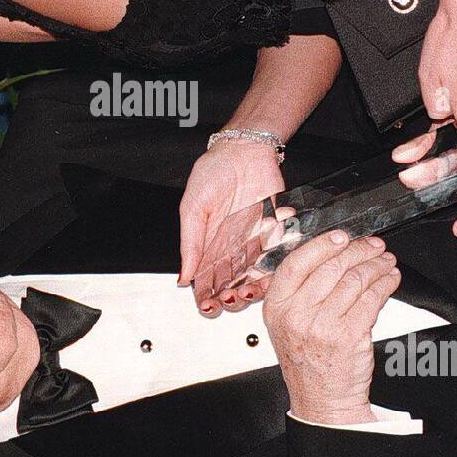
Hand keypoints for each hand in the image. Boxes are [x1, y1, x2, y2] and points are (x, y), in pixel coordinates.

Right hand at [179, 140, 284, 310]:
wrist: (245, 151)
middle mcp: (229, 247)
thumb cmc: (214, 173)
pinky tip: (266, 281)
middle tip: (227, 301)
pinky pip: (273, 260)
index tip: (207, 305)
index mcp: (207, 244)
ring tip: (245, 293)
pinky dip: (271, 273)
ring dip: (248, 290)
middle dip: (228, 298)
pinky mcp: (272, 234)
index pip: (204, 279)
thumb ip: (190, 243)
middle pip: (229, 284)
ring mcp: (252, 242)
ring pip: (251, 277)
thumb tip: (183, 275)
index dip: (205, 296)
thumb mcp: (193, 207)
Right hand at [262, 230, 399, 424]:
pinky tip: (389, 279)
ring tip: (385, 262)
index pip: (297, 263)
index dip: (322, 244)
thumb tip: (330, 256)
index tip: (341, 237)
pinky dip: (385, 284)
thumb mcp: (286, 324)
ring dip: (376, 266)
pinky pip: (372, 299)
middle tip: (372, 246)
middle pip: (331, 267)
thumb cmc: (306, 362)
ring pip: (355, 280)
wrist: (321, 401)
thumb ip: (299, 292)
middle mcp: (296, 315)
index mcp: (276, 307)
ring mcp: (323, 326)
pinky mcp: (349, 336)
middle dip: (358, 251)